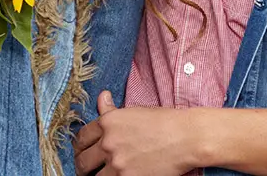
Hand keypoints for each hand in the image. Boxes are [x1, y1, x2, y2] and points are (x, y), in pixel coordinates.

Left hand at [74, 92, 196, 175]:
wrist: (186, 138)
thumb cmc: (164, 122)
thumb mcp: (134, 111)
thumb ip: (112, 110)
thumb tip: (102, 97)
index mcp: (108, 122)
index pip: (81, 137)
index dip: (80, 146)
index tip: (83, 151)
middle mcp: (108, 142)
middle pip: (82, 160)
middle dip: (83, 165)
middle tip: (87, 168)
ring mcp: (116, 163)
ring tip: (100, 175)